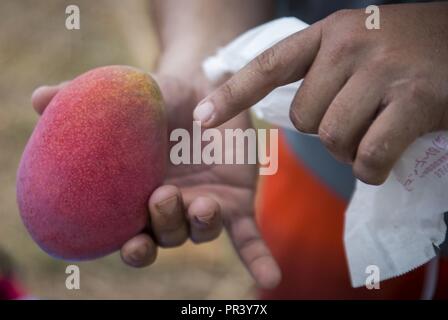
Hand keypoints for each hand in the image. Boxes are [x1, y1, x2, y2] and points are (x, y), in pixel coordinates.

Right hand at [31, 73, 280, 288]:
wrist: (204, 87)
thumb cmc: (157, 96)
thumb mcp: (120, 96)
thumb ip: (79, 101)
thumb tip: (38, 99)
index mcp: (138, 194)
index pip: (130, 232)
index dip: (130, 245)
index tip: (128, 243)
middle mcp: (171, 208)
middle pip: (166, 236)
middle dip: (163, 226)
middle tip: (162, 197)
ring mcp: (205, 207)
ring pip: (202, 231)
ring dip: (201, 224)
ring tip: (203, 202)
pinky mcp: (236, 202)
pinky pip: (247, 237)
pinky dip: (257, 258)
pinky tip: (270, 280)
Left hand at [194, 2, 447, 184]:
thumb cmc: (406, 49)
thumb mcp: (357, 44)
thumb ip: (319, 69)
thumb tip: (277, 107)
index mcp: (329, 33)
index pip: (268, 66)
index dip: (232, 94)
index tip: (201, 118)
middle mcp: (350, 46)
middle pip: (303, 118)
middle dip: (324, 132)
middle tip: (355, 123)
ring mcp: (382, 73)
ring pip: (332, 139)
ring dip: (349, 151)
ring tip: (374, 134)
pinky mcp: (414, 102)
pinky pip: (368, 155)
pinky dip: (372, 168)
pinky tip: (385, 157)